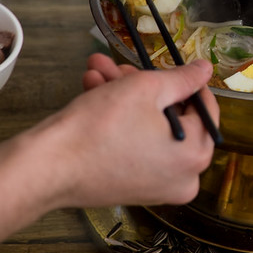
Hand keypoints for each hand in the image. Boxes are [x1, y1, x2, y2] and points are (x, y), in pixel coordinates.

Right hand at [43, 53, 218, 207]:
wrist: (47, 167)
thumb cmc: (100, 128)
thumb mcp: (147, 89)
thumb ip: (183, 78)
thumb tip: (206, 69)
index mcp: (195, 155)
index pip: (204, 108)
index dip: (185, 81)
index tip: (168, 66)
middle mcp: (182, 177)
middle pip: (171, 116)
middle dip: (142, 85)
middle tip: (122, 67)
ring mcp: (156, 186)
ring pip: (148, 126)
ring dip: (124, 96)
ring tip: (98, 71)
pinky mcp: (131, 186)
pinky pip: (135, 144)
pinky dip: (118, 119)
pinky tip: (93, 90)